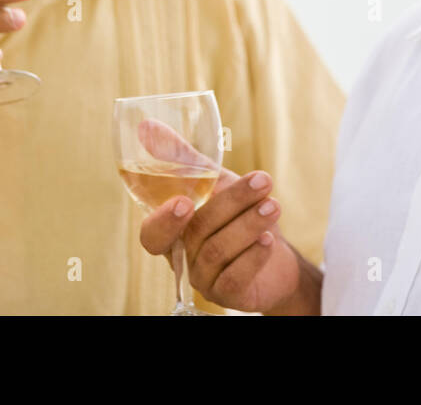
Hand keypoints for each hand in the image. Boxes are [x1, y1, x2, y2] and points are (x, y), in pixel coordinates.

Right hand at [139, 163, 302, 313]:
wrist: (275, 253)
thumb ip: (180, 158)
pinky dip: (253, 255)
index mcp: (171, 231)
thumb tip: (145, 125)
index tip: (184, 200)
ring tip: (274, 204)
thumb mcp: (210, 180)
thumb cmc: (235, 212)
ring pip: (219, 251)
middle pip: (198, 232)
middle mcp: (182, 258)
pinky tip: (269, 239)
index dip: (163, 221)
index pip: (152, 234)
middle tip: (262, 181)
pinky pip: (235, 277)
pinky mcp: (227, 295)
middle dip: (233, 202)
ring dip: (249, 224)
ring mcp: (203, 279)